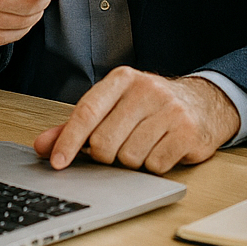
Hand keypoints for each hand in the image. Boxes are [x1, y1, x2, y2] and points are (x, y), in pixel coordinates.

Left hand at [33, 68, 240, 173]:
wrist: (202, 103)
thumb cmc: (150, 108)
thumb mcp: (114, 107)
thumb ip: (76, 127)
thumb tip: (43, 146)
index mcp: (122, 79)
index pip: (87, 111)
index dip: (69, 140)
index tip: (57, 163)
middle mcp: (146, 89)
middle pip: (105, 142)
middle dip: (106, 155)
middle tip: (119, 147)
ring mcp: (169, 110)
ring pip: (129, 157)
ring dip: (132, 161)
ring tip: (144, 145)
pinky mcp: (187, 131)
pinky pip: (154, 165)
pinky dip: (153, 166)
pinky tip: (161, 150)